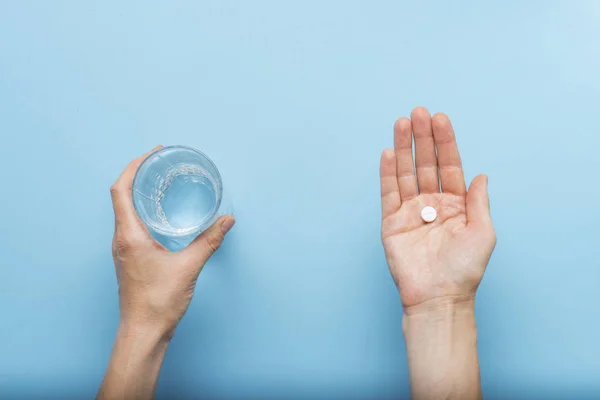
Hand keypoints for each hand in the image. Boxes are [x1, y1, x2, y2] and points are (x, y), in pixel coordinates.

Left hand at [110, 146, 235, 336]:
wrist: (143, 332)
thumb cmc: (158, 303)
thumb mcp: (189, 267)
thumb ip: (209, 241)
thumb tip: (227, 220)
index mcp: (129, 235)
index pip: (120, 190)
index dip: (133, 167)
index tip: (152, 154)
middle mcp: (121, 239)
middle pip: (120, 196)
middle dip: (138, 174)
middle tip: (159, 162)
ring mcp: (124, 249)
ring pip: (125, 210)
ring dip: (138, 192)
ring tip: (160, 181)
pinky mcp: (130, 258)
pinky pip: (131, 224)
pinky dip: (143, 209)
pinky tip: (161, 213)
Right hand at [379, 107, 495, 311]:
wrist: (439, 298)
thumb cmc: (464, 270)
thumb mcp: (483, 233)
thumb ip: (479, 202)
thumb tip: (482, 175)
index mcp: (456, 205)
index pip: (449, 166)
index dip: (445, 142)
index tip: (440, 118)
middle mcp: (432, 204)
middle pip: (426, 163)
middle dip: (423, 138)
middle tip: (418, 112)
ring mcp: (410, 212)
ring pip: (406, 173)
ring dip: (404, 148)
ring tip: (401, 123)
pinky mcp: (391, 222)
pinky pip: (389, 193)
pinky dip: (388, 173)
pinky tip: (390, 152)